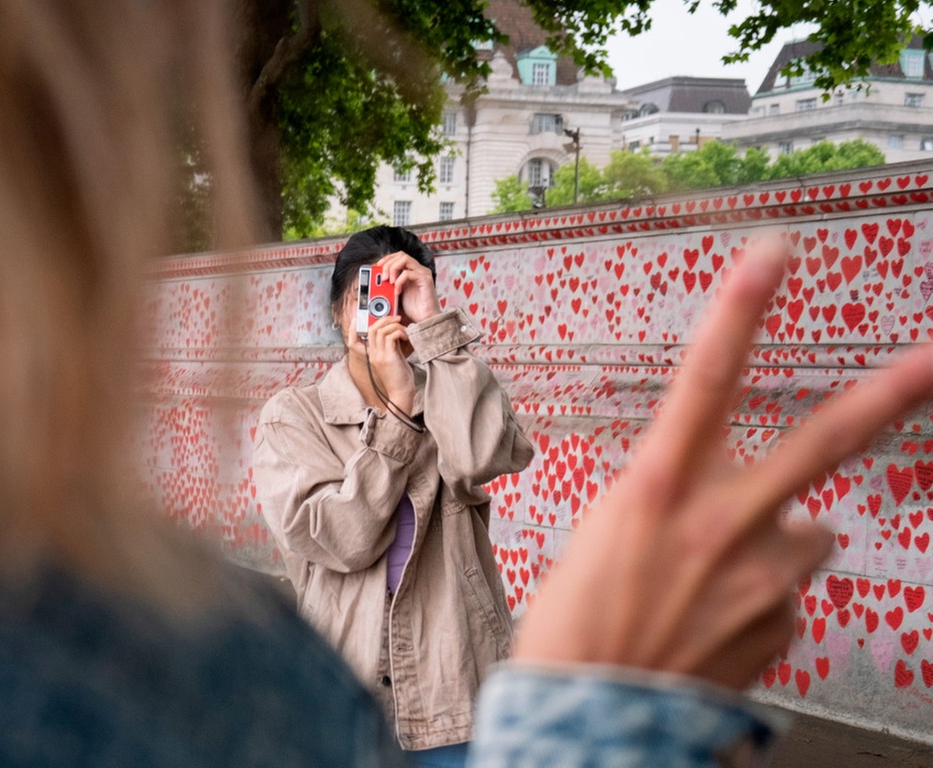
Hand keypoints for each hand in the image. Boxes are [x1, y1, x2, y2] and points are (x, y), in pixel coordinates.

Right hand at [366, 316, 414, 413]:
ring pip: (381, 331)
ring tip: (404, 329)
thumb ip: (393, 346)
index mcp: (373, 354)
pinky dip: (399, 332)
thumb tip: (397, 333)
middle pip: (372, 328)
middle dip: (386, 319)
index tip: (387, 316)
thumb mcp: (395, 358)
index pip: (368, 332)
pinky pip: (390, 337)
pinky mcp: (388, 358)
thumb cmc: (400, 379)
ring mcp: (380, 356)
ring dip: (395, 325)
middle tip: (398, 318)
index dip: (375, 321)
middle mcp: (374, 354)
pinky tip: (407, 337)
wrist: (401, 394)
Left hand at [377, 251, 438, 324]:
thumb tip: (376, 280)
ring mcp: (423, 273)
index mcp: (411, 271)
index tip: (376, 267)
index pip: (398, 256)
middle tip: (382, 277)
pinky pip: (408, 273)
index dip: (386, 259)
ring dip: (393, 269)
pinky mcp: (425, 280)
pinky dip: (399, 281)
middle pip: (401, 255)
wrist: (425, 320)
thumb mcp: (397, 294)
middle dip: (388, 263)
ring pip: (405, 259)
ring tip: (388, 282)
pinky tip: (397, 292)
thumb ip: (390, 285)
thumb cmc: (413, 309)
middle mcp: (418, 269)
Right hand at [514, 237, 932, 689]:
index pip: (706, 378)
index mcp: (657, 488)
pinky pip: (789, 591)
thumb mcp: (601, 535)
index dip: (741, 311)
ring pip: (808, 531)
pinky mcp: (779, 622)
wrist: (588, 717)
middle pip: (821, 443)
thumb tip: (719, 498)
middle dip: (888, 393)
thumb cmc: (575, 625)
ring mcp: (758, 576)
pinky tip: (717, 619)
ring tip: (719, 574)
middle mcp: (719, 523)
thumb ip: (670, 502)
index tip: (773, 255)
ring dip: (780, 539)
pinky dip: (763, 596)